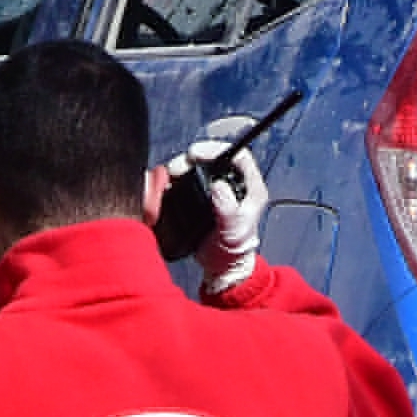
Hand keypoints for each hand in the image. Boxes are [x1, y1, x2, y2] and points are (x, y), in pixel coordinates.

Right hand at [161, 128, 267, 295]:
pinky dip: (176, 181)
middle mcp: (233, 185)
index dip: (217, 149)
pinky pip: (186, 183)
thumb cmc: (234, 250)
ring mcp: (215, 191)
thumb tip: (218, 188)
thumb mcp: (233, 231)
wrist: (221, 267)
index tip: (198, 153)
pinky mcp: (200, 199)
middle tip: (177, 167)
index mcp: (249, 188)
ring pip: (197, 169)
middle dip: (192, 159)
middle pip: (212, 160)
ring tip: (170, 176)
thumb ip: (227, 210)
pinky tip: (167, 185)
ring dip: (182, 169)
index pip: (238, 156)